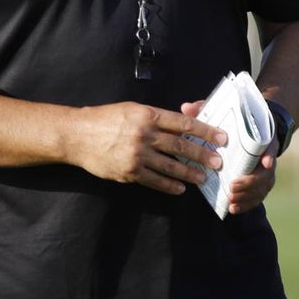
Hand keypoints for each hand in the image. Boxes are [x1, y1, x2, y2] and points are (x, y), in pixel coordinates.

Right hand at [71, 102, 225, 194]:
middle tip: (218, 162)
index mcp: (147, 115)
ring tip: (202, 178)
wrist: (77, 135)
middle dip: (202, 155)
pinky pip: (154, 181)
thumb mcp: (131, 110)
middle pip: (181, 146)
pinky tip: (180, 188)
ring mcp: (137, 155)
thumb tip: (179, 125)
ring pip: (171, 166)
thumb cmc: (105, 118)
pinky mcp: (129, 172)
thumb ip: (154, 117)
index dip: (205, 131)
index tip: (221, 137)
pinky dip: (169, 186)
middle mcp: (144, 134)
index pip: (183, 123)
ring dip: (189, 173)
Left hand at [182, 99, 276, 214]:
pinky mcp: (259, 183)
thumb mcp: (221, 112)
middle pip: (266, 173)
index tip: (265, 162)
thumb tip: (186, 108)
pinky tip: (233, 208)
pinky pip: (257, 196)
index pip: (271, 146)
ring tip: (231, 200)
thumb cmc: (234, 121)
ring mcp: (265, 172)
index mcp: (262, 138)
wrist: (254, 129)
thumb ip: (205, 109)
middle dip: (251, 182)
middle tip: (233, 187)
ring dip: (248, 196)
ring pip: (262, 188)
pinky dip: (247, 204)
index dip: (270, 154)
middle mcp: (266, 156)